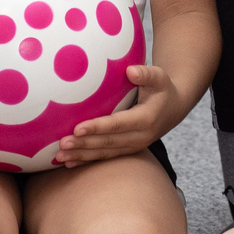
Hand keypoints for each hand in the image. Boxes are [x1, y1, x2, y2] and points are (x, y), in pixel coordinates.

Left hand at [53, 64, 178, 165]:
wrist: (173, 109)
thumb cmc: (162, 89)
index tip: (77, 128)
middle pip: (108, 143)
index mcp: (146, 119)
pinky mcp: (127, 150)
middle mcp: (140, 137)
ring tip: (59, 157)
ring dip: (81, 156)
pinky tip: (68, 163)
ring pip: (104, 153)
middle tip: (62, 144)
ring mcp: (134, 146)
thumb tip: (130, 71)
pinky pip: (105, 157)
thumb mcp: (159, 77)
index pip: (117, 124)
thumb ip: (146, 74)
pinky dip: (86, 161)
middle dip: (84, 144)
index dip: (97, 127)